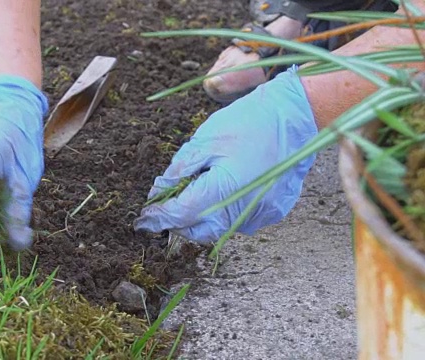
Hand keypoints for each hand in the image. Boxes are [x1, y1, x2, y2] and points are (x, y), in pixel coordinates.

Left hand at [134, 67, 317, 242]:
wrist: (296, 116)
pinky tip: (225, 190)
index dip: (159, 216)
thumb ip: (180, 169)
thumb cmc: (249, 122)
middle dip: (178, 223)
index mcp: (223, 189)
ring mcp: (262, 214)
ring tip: (197, 192)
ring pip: (220, 228)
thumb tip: (160, 191)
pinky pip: (241, 221)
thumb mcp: (206, 139)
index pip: (181, 214)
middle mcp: (243, 210)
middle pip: (199, 231)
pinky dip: (226, 212)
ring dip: (202, 218)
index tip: (144, 217)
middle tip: (166, 207)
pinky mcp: (274, 212)